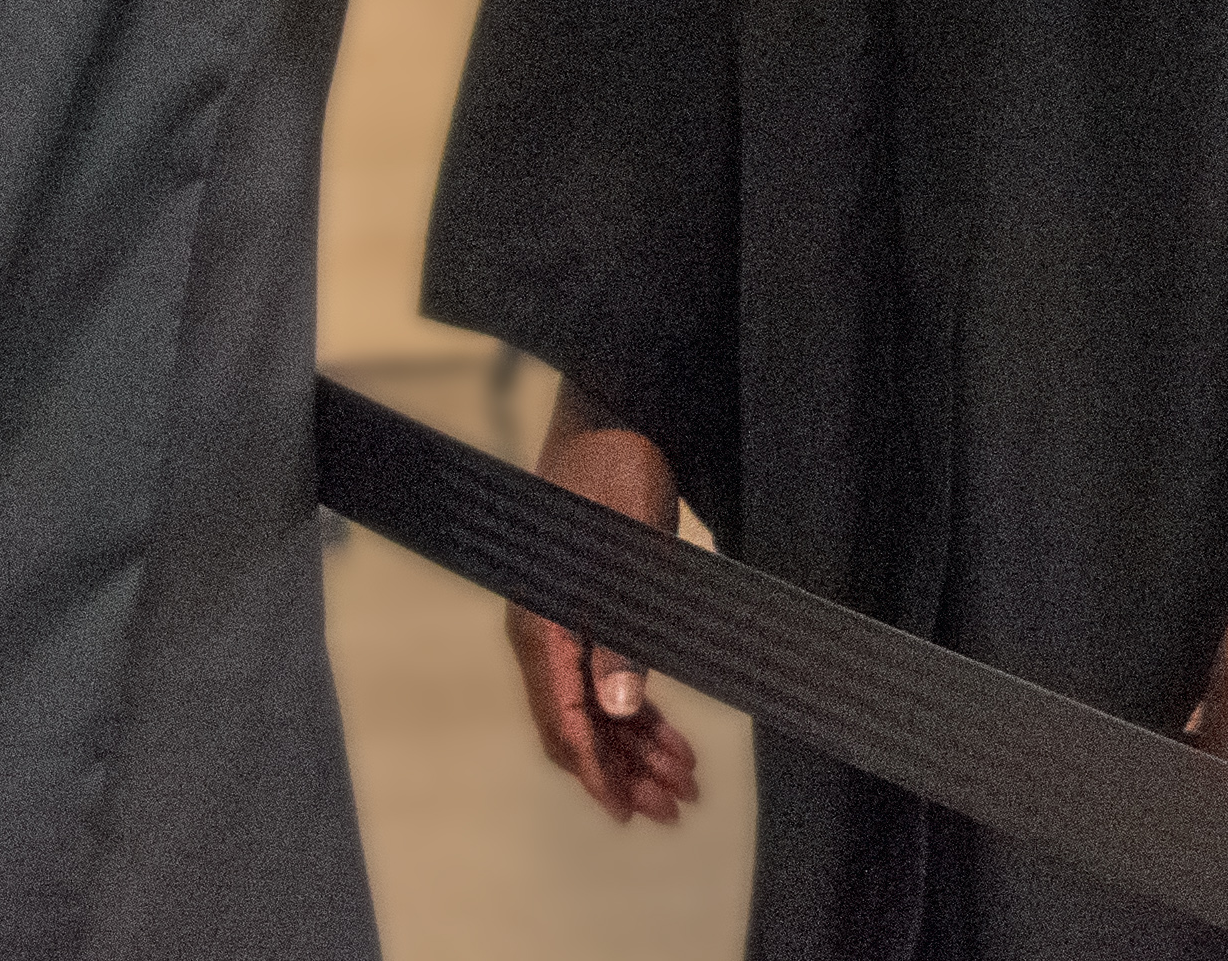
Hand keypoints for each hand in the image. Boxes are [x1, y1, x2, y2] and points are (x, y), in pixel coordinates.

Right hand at [505, 382, 702, 824]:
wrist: (612, 417)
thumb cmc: (614, 472)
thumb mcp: (626, 550)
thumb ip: (620, 634)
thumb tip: (619, 709)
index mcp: (543, 625)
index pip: (563, 719)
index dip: (596, 769)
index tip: (627, 810)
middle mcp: (545, 635)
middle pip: (579, 726)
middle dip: (624, 772)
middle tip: (674, 807)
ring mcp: (566, 627)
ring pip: (597, 711)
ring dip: (638, 750)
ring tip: (685, 785)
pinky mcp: (591, 614)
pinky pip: (608, 682)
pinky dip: (641, 715)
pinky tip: (673, 740)